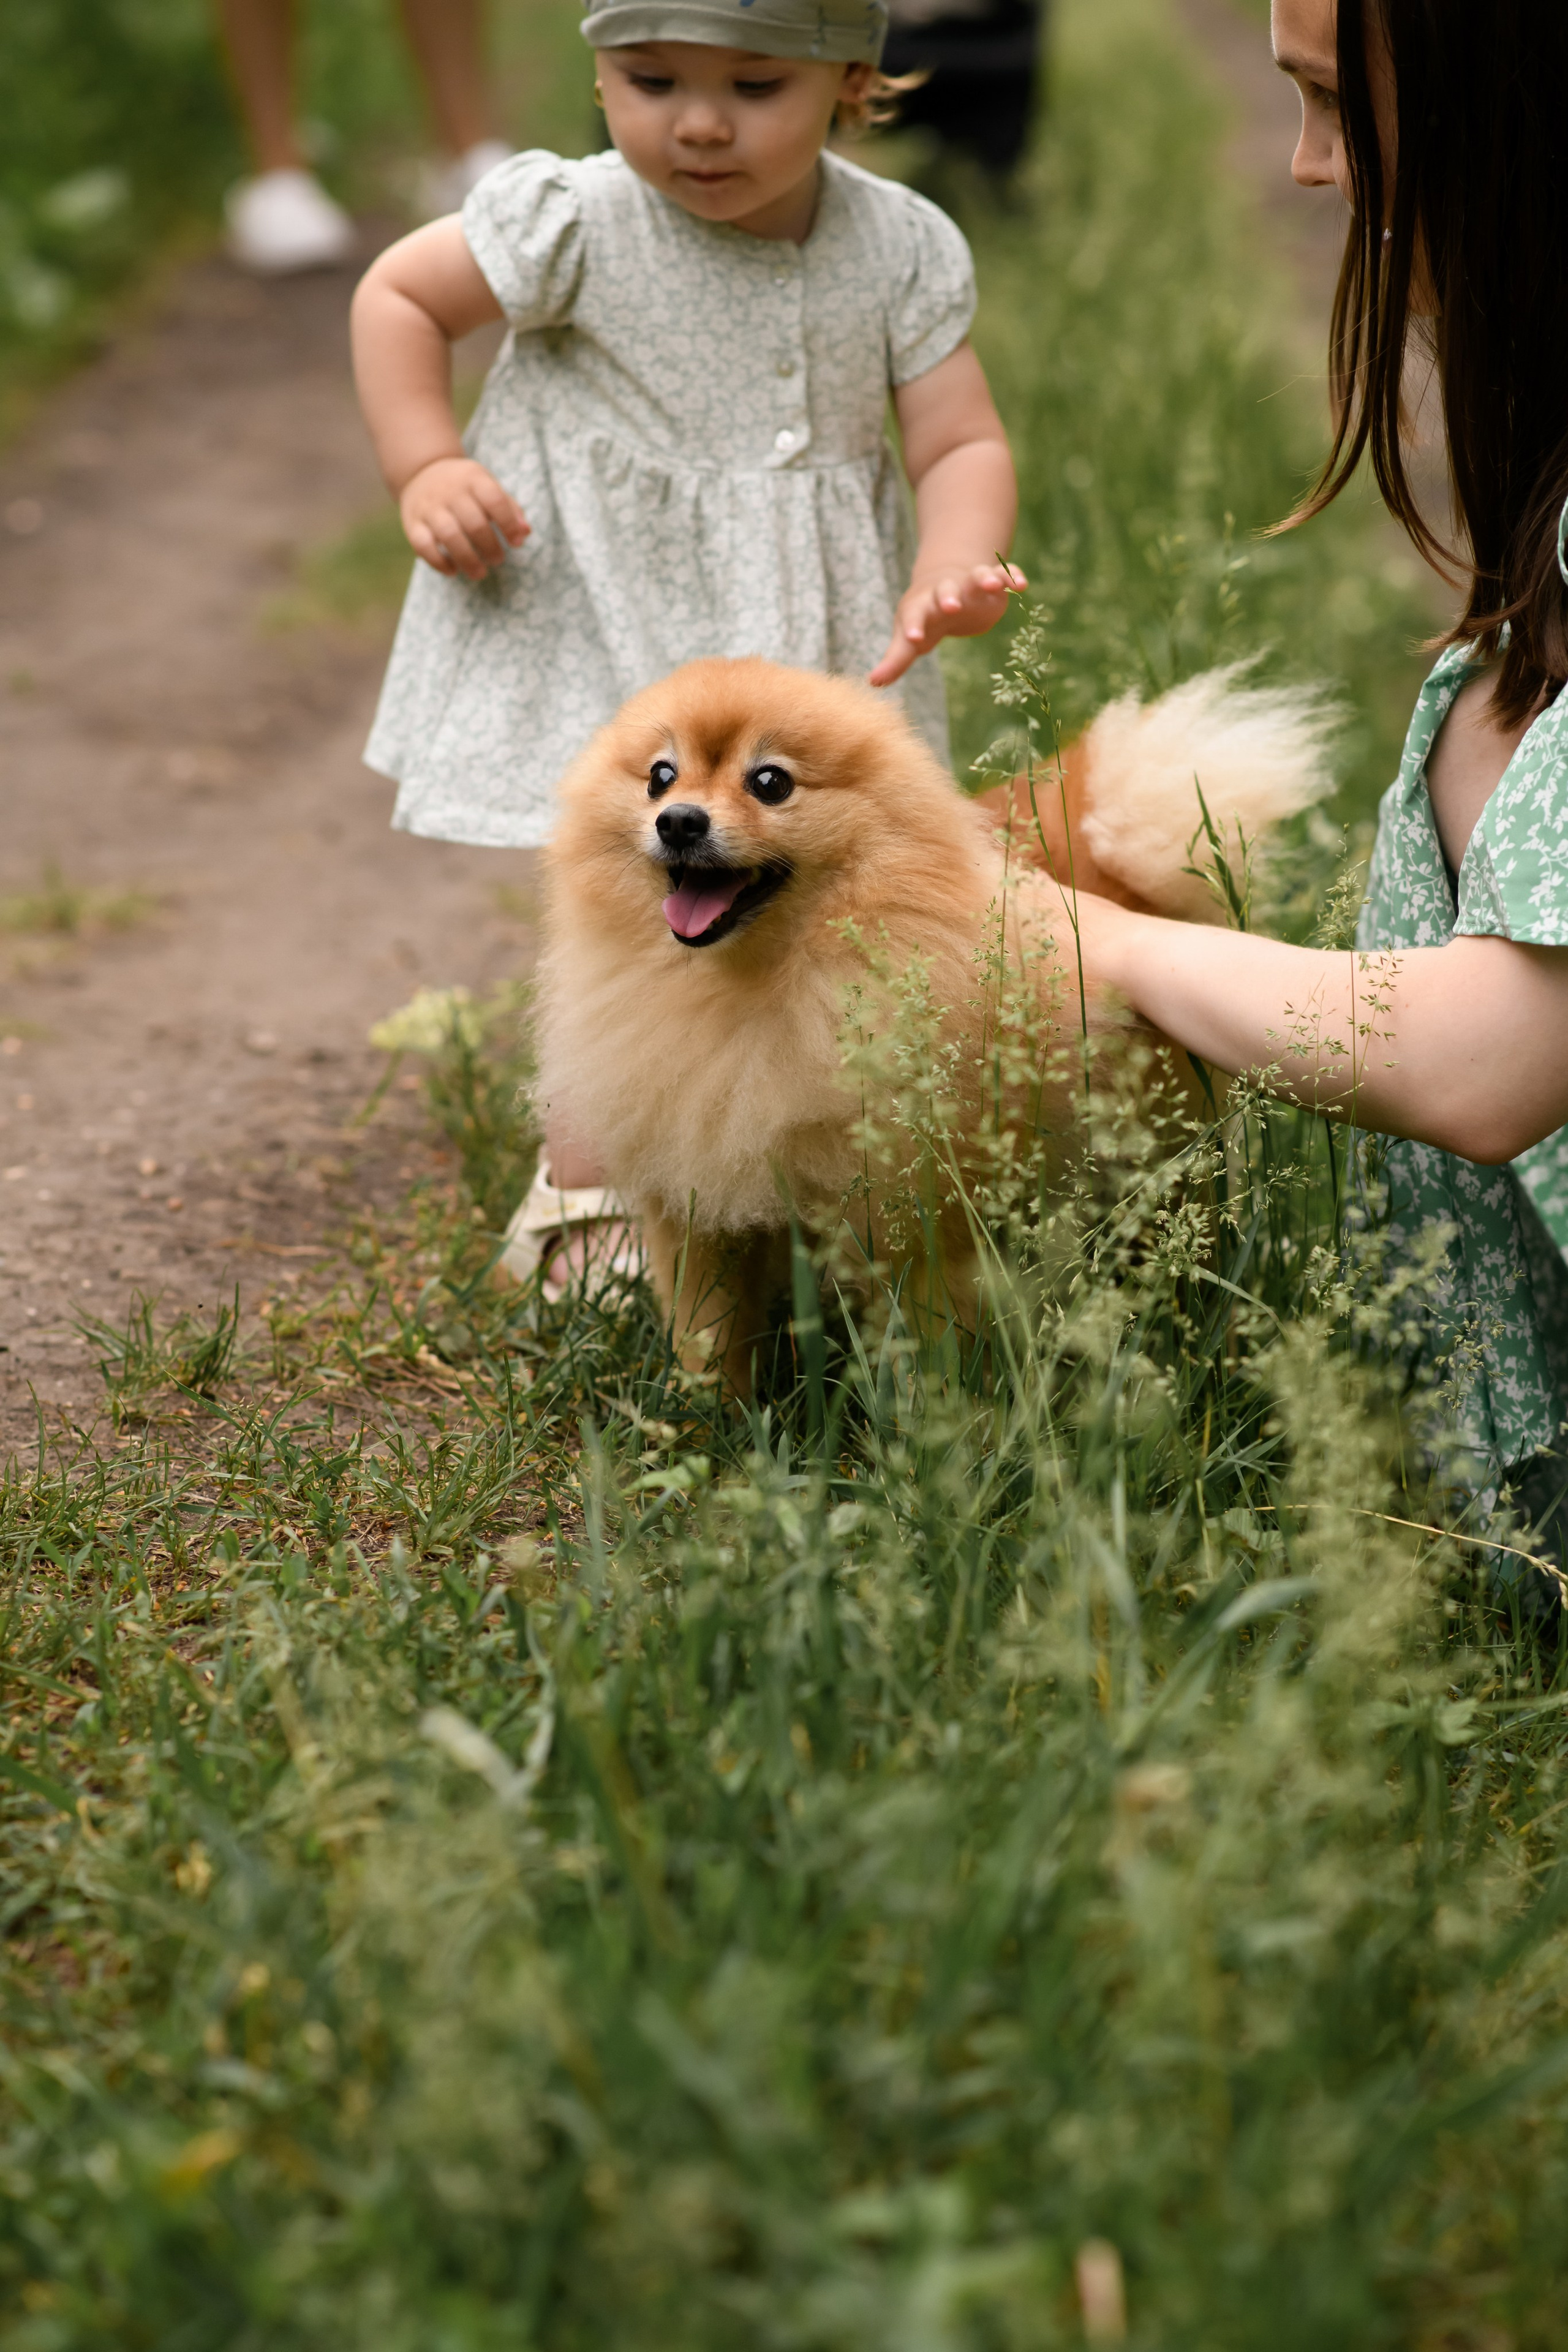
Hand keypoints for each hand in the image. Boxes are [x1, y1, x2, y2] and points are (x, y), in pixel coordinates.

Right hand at [399, 456, 528, 579]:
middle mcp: (449, 491)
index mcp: (472, 478)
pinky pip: (424, 546)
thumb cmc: (465, 487)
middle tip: (498, 560)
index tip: (516, 543)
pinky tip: (453, 571)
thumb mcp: (487, 486)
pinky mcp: (413, 523)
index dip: (509, 525)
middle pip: (474, 523)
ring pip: (449, 536)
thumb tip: (525, 532)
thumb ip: (509, 508)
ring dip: (468, 560)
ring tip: (480, 573)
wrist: (421, 472)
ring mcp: (429, 507)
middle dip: (490, 547)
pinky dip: (439, 562)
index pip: (495, 500)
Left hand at [869, 560, 1025, 687]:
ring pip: (976, 576)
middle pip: (945, 590)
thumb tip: (873, 683)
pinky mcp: (993, 582)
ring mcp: (970, 583)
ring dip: (983, 578)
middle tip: (950, 607)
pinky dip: (1011, 576)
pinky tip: (1021, 585)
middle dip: (948, 596)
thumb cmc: (926, 617)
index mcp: (922, 605)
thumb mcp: (910, 639)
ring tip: (992, 585)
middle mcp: (946, 590)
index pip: (914, 615)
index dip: (913, 626)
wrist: (949, 585)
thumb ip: (895, 660)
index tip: (913, 640)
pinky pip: (1004, 573)